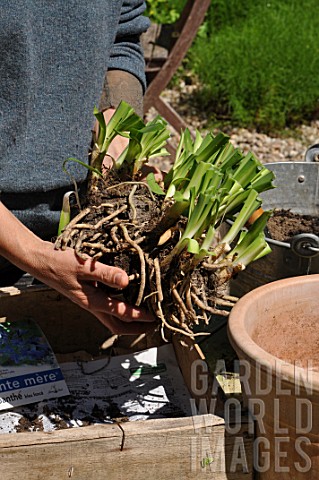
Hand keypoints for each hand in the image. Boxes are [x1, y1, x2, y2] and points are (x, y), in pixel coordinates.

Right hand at [0, 203, 155, 334]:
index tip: (154, 317)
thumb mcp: (83, 266)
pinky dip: (118, 309)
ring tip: (143, 318)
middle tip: (152, 327)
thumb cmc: (58, 262)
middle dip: (135, 329)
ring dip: (127, 321)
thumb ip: (105, 274)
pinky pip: (106, 308)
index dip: (139, 317)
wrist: (39, 260)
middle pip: (116, 325)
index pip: (120, 314)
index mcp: (91, 301)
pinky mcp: (86, 294)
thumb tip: (126, 282)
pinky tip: (125, 299)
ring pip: (111, 318)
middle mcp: (91, 305)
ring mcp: (88, 301)